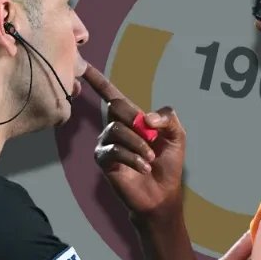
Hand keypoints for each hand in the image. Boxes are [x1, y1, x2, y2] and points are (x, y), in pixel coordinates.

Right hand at [83, 68, 184, 216]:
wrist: (162, 194)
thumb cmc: (168, 164)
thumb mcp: (177, 136)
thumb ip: (168, 118)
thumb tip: (144, 118)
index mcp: (131, 118)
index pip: (111, 94)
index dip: (97, 80)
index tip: (83, 66)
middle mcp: (114, 127)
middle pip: (117, 106)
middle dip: (137, 122)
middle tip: (153, 142)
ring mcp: (107, 143)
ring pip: (117, 129)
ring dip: (139, 144)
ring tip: (150, 158)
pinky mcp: (103, 160)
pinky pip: (114, 150)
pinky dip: (133, 158)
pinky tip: (144, 167)